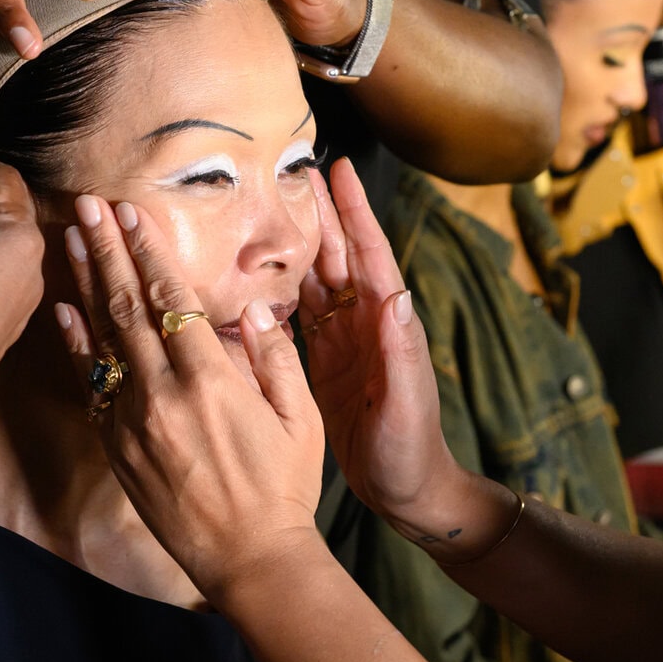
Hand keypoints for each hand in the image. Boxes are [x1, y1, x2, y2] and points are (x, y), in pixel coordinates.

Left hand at [51, 193, 325, 598]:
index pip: (172, 298)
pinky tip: (64, 309)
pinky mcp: (117, 447)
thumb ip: (276, 358)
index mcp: (211, 380)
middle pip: (128, 305)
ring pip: (103, 337)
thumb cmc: (284, 488)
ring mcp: (133, 421)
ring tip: (71, 237)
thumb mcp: (300, 418)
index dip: (149, 249)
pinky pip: (90, 384)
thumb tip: (255, 308)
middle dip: (108, 249)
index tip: (132, 211)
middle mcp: (163, 395)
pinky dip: (76, 344)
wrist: (248, 560)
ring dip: (87, 282)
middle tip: (88, 204)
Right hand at [298, 159, 467, 524]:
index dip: (353, 212)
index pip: (368, 255)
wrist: (406, 492)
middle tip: (294, 172)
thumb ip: (401, 349)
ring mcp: (343, 343)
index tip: (339, 169)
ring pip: (314, 281)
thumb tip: (396, 292)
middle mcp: (365, 324)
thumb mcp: (407, 401)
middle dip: (318, 213)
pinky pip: (296, 318)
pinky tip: (250, 275)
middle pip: (337, 257)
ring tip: (267, 209)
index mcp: (387, 324)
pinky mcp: (322, 364)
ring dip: (294, 245)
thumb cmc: (412, 450)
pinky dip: (276, 293)